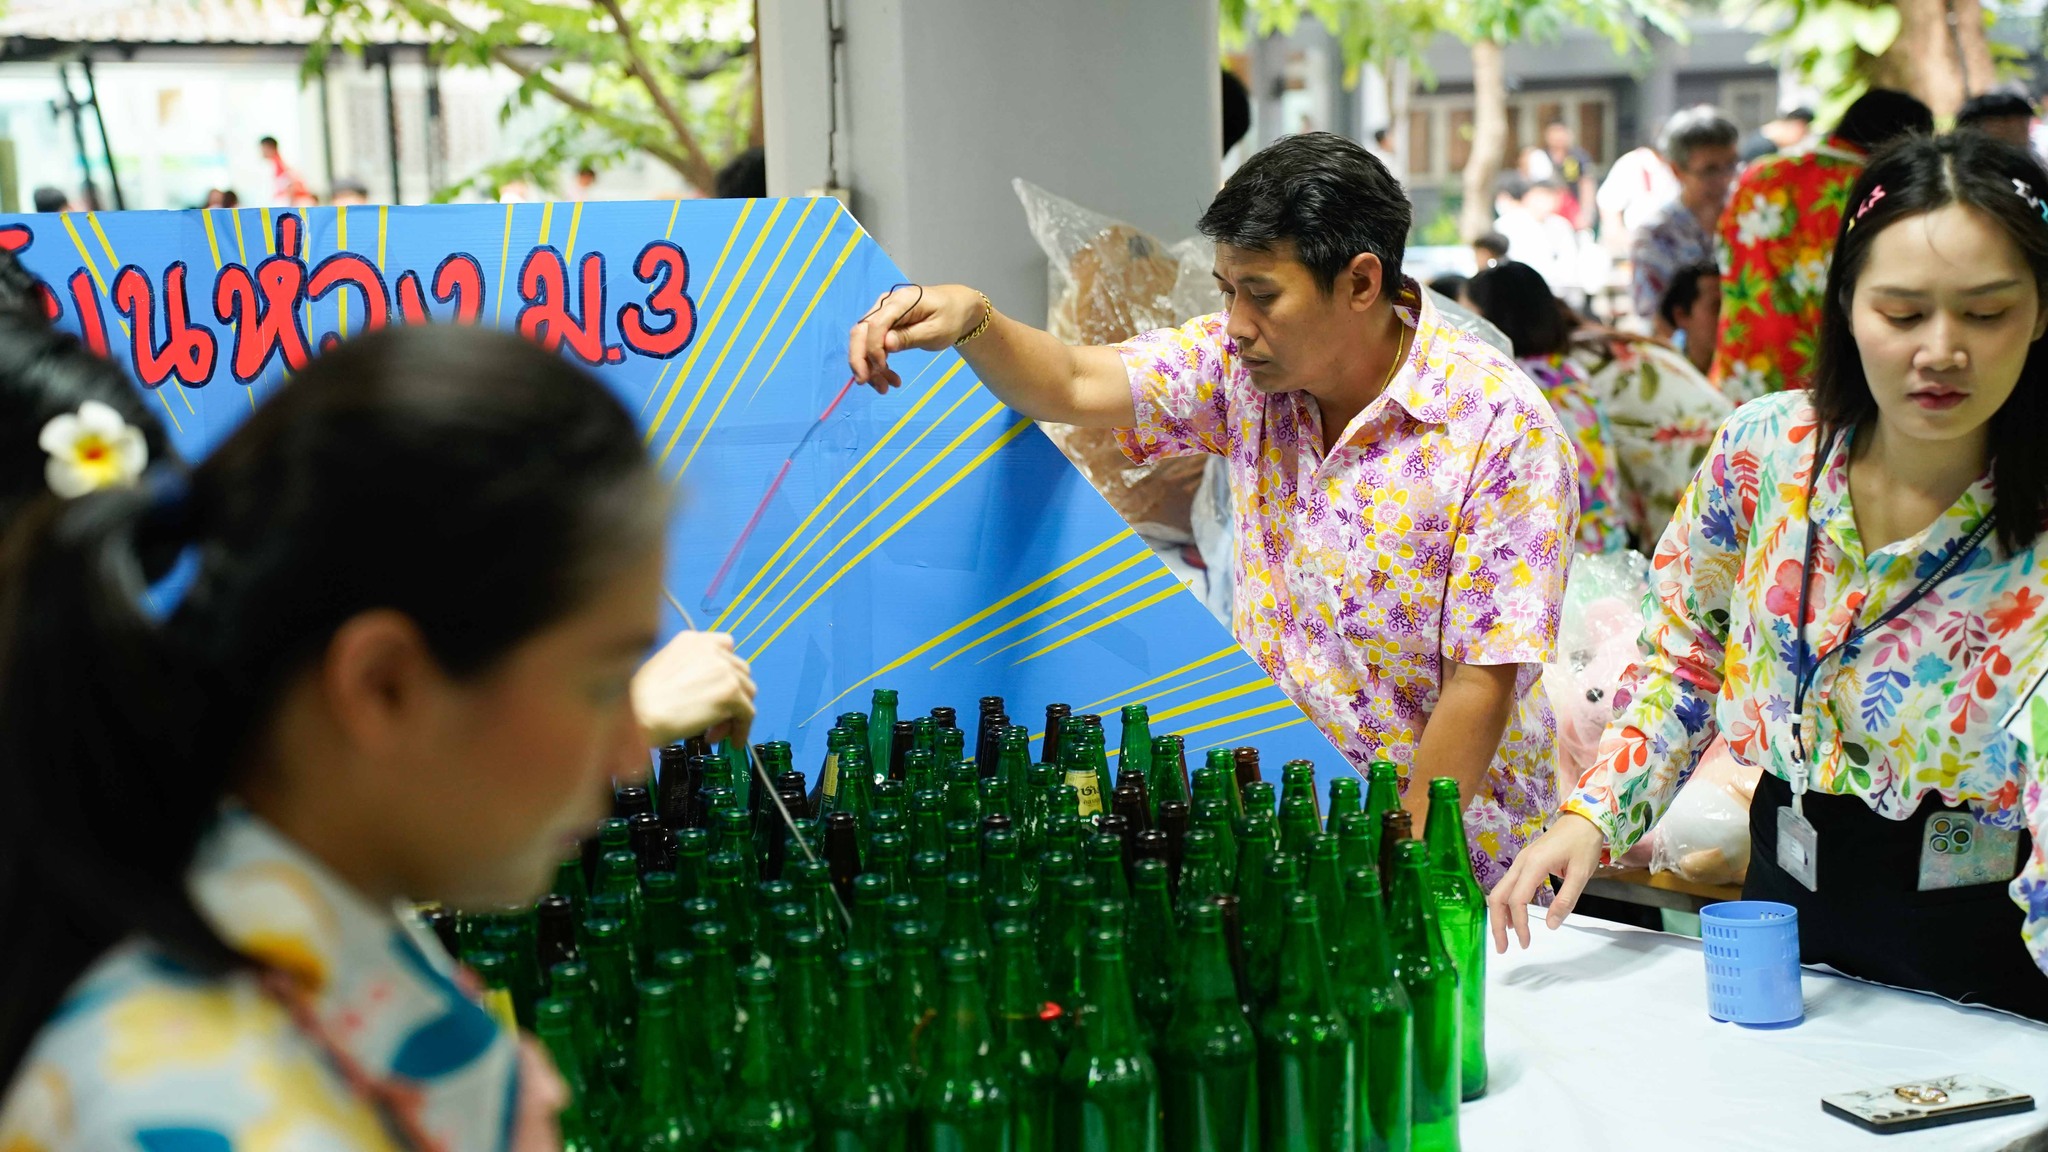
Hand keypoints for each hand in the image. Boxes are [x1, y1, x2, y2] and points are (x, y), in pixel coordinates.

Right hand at [631, 631, 756, 746]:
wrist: (639, 715)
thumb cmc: (640, 700)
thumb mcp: (663, 669)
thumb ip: (690, 669)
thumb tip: (708, 690)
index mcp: (692, 640)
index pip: (726, 645)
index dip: (726, 669)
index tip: (720, 687)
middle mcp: (712, 650)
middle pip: (740, 671)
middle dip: (732, 695)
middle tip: (715, 717)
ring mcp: (724, 670)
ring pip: (747, 693)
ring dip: (734, 714)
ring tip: (714, 732)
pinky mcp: (731, 693)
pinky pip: (748, 713)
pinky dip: (741, 729)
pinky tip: (730, 741)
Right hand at [847, 284, 984, 393]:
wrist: (957, 308)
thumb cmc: (950, 318)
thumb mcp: (936, 331)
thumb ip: (910, 337)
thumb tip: (886, 344)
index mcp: (901, 301)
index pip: (875, 324)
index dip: (873, 349)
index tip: (881, 370)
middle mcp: (886, 304)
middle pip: (860, 331)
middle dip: (860, 359)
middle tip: (865, 383)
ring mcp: (883, 313)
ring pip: (864, 340)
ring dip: (868, 366)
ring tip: (884, 387)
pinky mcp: (883, 324)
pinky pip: (872, 343)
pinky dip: (876, 362)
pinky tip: (887, 377)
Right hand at [1487, 811, 1604, 951]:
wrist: (1584, 819)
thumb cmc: (1584, 844)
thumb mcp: (1581, 873)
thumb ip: (1566, 900)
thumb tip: (1550, 925)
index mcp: (1534, 864)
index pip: (1517, 899)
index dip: (1519, 923)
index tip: (1525, 942)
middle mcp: (1521, 862)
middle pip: (1498, 895)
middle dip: (1497, 923)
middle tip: (1503, 948)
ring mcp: (1520, 861)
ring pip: (1499, 891)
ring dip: (1499, 915)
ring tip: (1506, 937)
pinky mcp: (1524, 862)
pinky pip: (1508, 886)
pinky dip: (1506, 904)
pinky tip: (1513, 918)